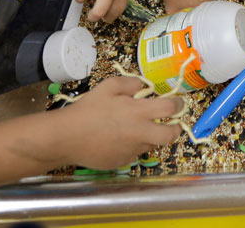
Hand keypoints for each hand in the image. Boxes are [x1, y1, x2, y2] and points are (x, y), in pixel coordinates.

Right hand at [59, 77, 182, 169]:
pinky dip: (131, 145)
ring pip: (150, 144)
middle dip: (175, 129)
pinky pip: (134, 152)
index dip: (178, 104)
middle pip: (170, 135)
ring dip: (148, 136)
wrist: (66, 137)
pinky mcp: (122, 162)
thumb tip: (145, 88)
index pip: (170, 108)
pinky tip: (115, 139)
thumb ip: (131, 84)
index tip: (177, 103)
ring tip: (130, 128)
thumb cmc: (87, 109)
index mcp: (138, 112)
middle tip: (170, 123)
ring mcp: (131, 150)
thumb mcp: (108, 87)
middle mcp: (139, 133)